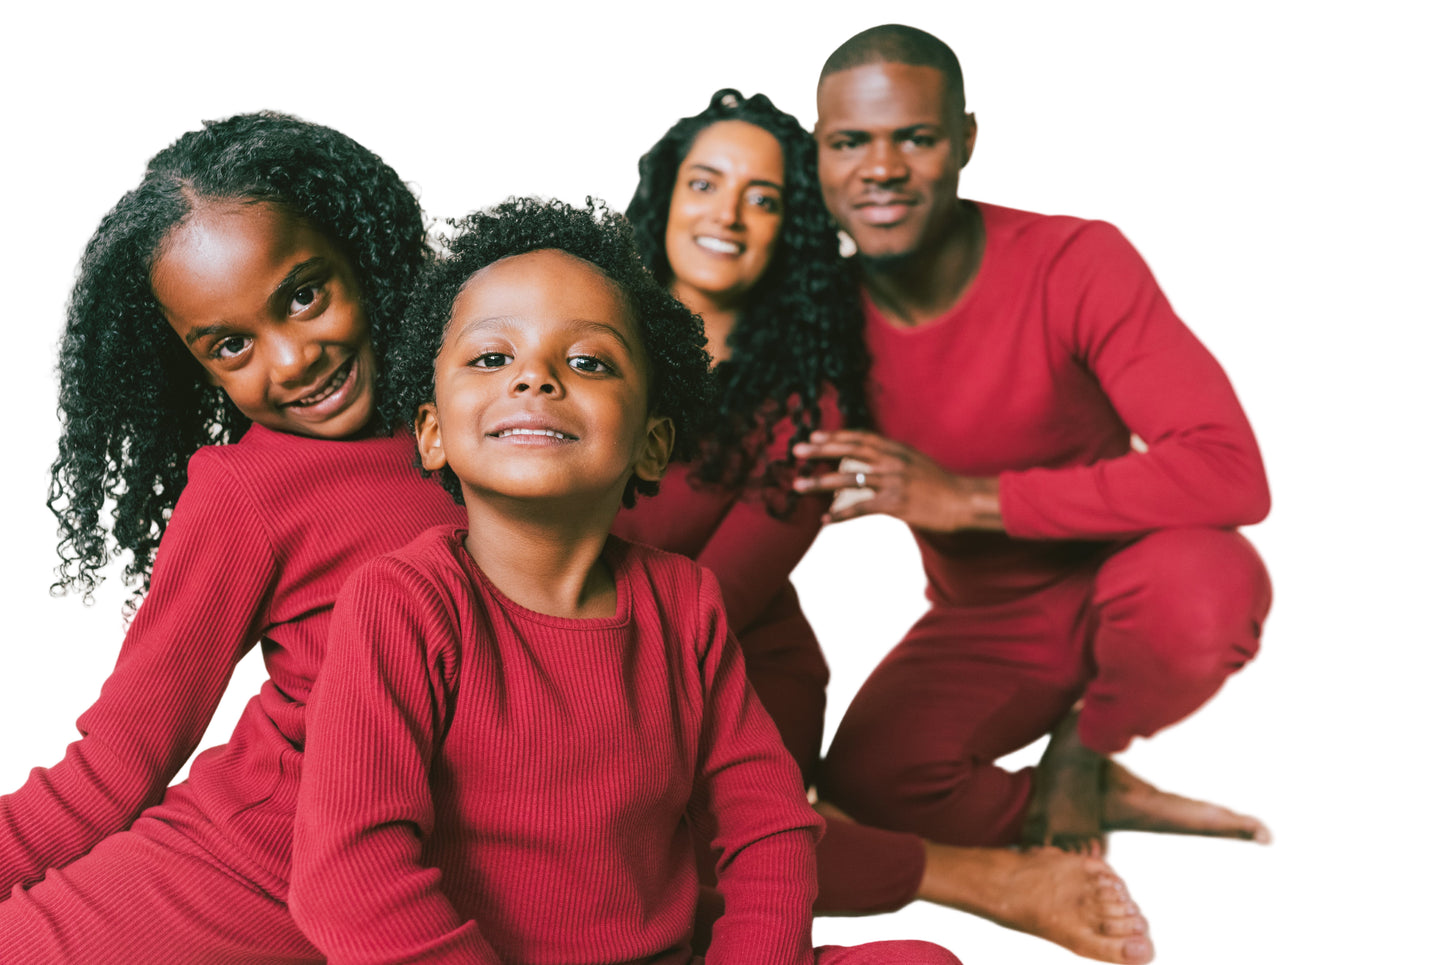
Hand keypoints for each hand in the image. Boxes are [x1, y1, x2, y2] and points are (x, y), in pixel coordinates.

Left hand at [792, 430, 1003, 531]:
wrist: (962, 501)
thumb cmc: (939, 484)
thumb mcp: (914, 461)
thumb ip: (891, 457)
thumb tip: (869, 456)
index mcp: (896, 449)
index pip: (860, 437)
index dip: (835, 436)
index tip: (813, 436)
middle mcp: (892, 461)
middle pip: (849, 452)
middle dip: (820, 451)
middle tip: (796, 452)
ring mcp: (893, 482)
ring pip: (849, 479)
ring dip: (820, 483)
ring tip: (798, 486)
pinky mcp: (895, 504)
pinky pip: (861, 509)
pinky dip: (841, 515)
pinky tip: (824, 521)